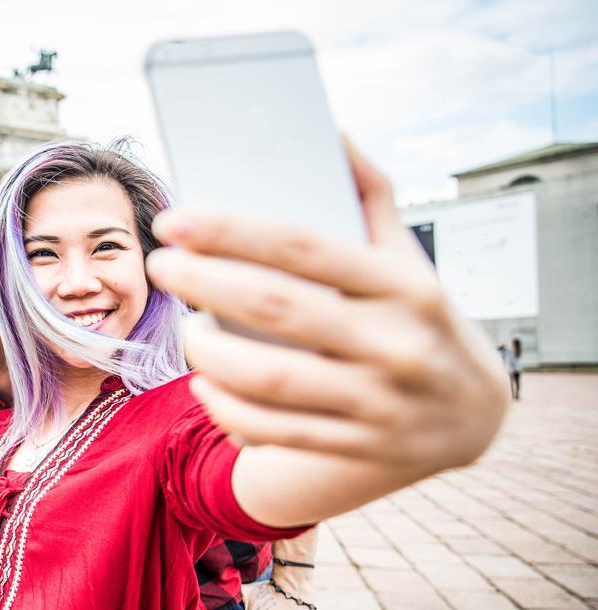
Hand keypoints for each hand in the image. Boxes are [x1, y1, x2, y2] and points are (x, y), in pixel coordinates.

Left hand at [146, 141, 507, 468]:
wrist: (475, 418)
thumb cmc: (421, 321)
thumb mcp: (411, 260)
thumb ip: (372, 197)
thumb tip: (331, 133)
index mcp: (405, 286)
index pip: (301, 246)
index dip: (229, 230)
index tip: (175, 221)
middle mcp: (394, 343)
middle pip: (275, 307)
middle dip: (202, 282)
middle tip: (163, 266)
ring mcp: (378, 401)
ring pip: (267, 378)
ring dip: (207, 353)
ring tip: (186, 330)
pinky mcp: (358, 447)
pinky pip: (273, 429)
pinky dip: (225, 406)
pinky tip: (204, 382)